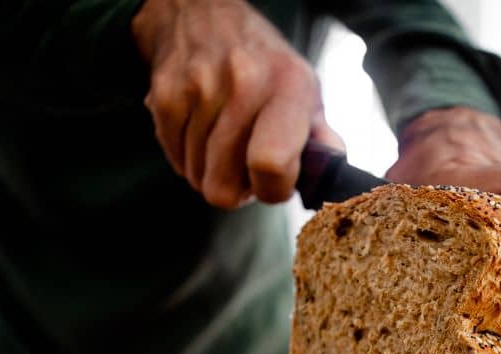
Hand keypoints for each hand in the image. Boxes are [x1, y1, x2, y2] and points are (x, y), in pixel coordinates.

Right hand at [131, 0, 343, 207]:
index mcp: (289, 86)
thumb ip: (322, 141)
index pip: (271, 164)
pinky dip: (188, 155)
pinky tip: (203, 131)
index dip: (272, 190)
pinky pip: (175, 160)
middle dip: (237, 187)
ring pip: (197, 177)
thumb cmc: (266, 65)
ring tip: (226, 139)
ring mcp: (200, 87)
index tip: (274, 182)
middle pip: (224, 186)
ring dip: (212, 170)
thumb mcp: (306, 91)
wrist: (205, 16)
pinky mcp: (166, 95)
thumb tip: (334, 180)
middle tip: (246, 162)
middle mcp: (244, 82)